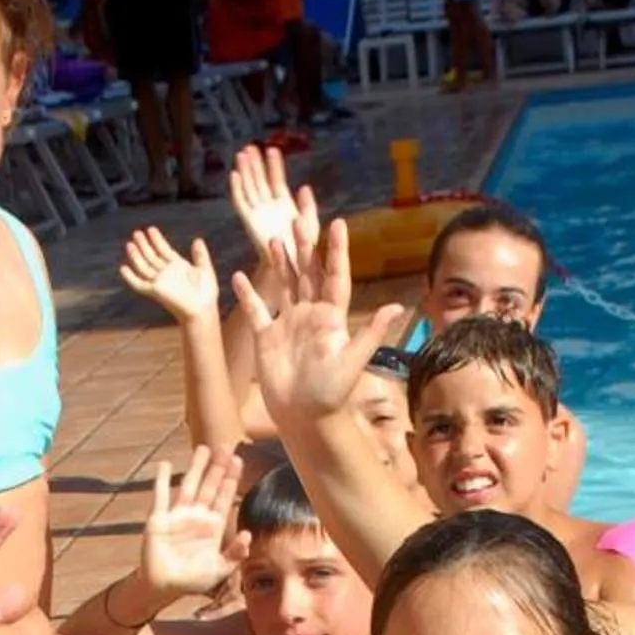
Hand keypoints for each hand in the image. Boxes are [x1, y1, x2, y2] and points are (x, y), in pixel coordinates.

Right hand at [118, 226, 217, 322]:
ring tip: (130, 244)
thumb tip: (198, 240)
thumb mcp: (205, 269)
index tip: (151, 229)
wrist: (202, 309)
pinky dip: (131, 278)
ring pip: (144, 266)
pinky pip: (139, 284)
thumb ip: (200, 255)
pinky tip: (123, 268)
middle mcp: (166, 273)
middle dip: (144, 245)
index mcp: (178, 266)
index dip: (157, 239)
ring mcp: (160, 282)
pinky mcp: (155, 292)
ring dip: (136, 256)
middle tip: (137, 233)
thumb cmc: (206, 293)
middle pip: (151, 256)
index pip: (163, 249)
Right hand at [137, 446, 241, 598]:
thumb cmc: (193, 580)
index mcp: (213, 527)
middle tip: (226, 447)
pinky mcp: (159, 519)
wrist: (164, 586)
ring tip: (203, 448)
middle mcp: (197, 516)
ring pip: (189, 485)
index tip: (238, 460)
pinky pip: (160, 496)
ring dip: (196, 468)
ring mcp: (178, 515)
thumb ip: (235, 554)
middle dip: (217, 468)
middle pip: (210, 486)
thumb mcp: (219, 569)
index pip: (224, 497)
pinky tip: (165, 464)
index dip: (231, 479)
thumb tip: (247, 535)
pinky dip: (161, 480)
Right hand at [229, 144, 320, 286]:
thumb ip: (308, 206)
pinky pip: (241, 203)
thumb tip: (303, 186)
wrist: (290, 267)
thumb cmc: (303, 251)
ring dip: (245, 172)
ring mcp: (258, 214)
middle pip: (260, 181)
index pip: (277, 181)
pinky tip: (235, 175)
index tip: (272, 150)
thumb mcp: (311, 225)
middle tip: (250, 147)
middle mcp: (269, 208)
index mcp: (284, 206)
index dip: (274, 166)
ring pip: (250, 188)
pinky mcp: (250, 222)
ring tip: (242, 154)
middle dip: (255, 165)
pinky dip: (237, 189)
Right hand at [232, 220, 406, 422]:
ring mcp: (287, 324)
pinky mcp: (267, 337)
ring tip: (272, 238)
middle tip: (298, 216)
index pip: (334, 277)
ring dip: (278, 263)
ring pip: (283, 285)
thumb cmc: (332, 393)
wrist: (305, 417)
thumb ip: (372, 333)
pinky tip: (238, 277)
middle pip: (307, 273)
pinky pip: (256, 311)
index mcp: (332, 317)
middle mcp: (310, 315)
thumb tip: (397, 307)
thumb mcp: (354, 361)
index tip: (338, 224)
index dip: (336, 251)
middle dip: (303, 246)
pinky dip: (248, 295)